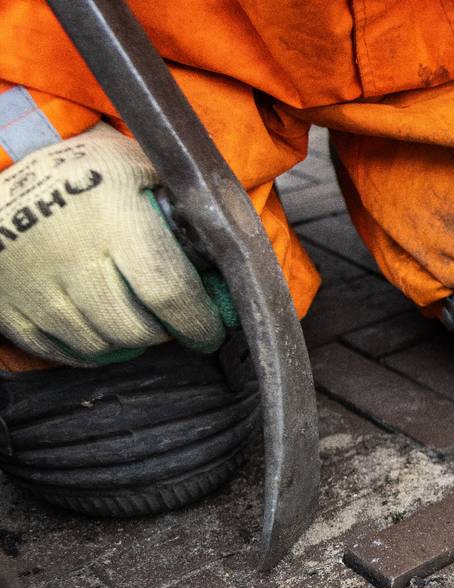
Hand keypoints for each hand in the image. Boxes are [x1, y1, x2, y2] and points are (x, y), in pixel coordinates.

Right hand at [0, 123, 224, 365]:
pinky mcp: (9, 307)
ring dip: (131, 343)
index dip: (198, 322)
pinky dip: (93, 352)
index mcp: (114, 221)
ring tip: (141, 322)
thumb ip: (185, 210)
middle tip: (175, 322)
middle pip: (135, 328)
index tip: (212, 331)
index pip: (168, 291)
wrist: (7, 167)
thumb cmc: (90, 170)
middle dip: (166, 332)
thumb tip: (229, 261)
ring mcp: (36, 286)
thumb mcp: (141, 169)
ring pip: (100, 346)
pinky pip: (62, 352)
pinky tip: (107, 333)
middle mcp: (72, 258)